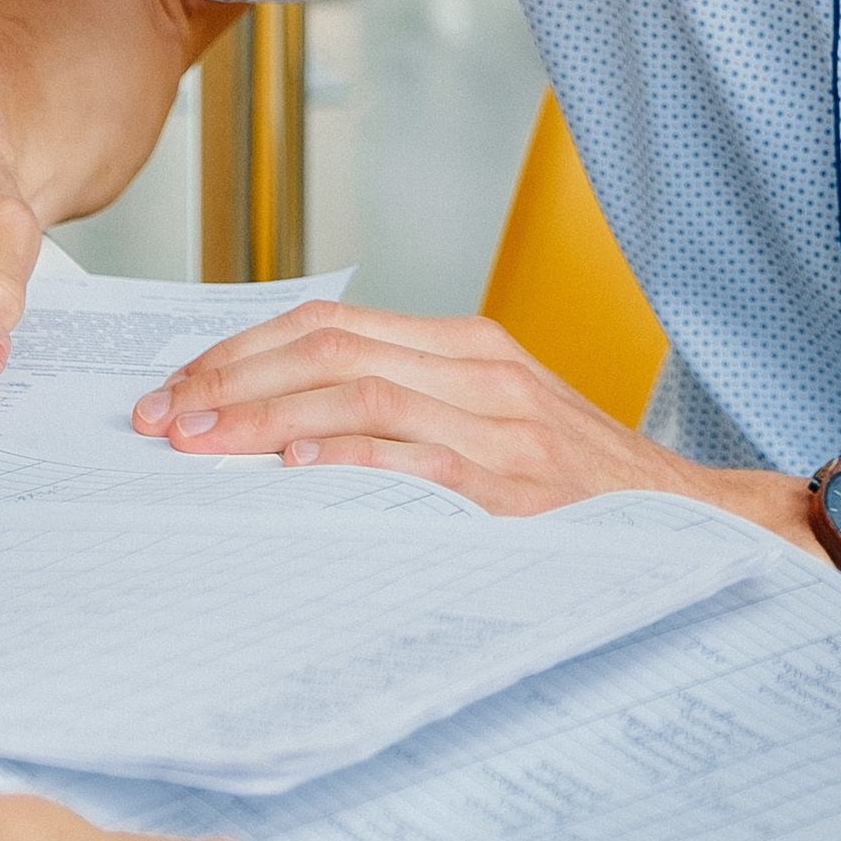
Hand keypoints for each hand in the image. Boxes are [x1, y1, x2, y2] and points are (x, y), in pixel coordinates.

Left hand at [134, 302, 703, 512]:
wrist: (678, 514)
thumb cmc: (568, 475)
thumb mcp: (487, 415)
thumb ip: (400, 404)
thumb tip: (277, 423)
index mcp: (466, 344)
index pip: (330, 325)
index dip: (242, 351)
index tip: (176, 386)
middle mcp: (479, 370)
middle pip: (331, 350)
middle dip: (232, 381)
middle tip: (162, 418)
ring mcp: (498, 425)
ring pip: (359, 395)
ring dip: (265, 419)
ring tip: (200, 444)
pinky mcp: (511, 484)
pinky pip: (414, 457)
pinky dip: (348, 456)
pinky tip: (293, 469)